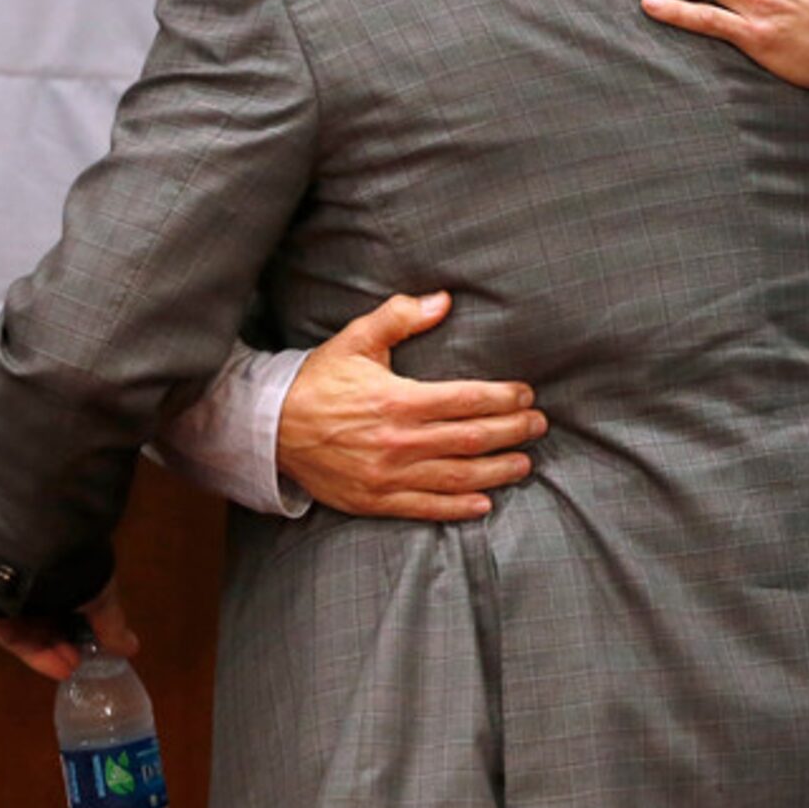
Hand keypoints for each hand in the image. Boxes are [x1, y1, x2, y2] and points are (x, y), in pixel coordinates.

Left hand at [0, 579, 137, 682]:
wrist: (36, 552)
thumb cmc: (75, 570)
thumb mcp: (102, 596)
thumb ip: (112, 625)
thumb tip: (131, 648)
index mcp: (60, 571)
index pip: (69, 604)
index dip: (83, 630)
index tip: (96, 651)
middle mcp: (34, 581)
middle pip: (49, 619)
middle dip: (67, 644)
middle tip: (81, 663)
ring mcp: (11, 594)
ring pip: (31, 630)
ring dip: (53, 651)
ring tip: (71, 667)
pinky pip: (13, 635)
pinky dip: (34, 652)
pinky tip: (56, 665)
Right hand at [278, 292, 547, 520]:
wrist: (271, 427)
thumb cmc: (319, 380)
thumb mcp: (357, 339)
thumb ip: (400, 316)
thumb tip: (444, 299)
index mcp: (398, 400)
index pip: (466, 400)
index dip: (503, 399)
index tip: (526, 396)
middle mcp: (398, 441)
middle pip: (470, 439)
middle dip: (511, 432)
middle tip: (537, 426)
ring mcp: (387, 475)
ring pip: (455, 476)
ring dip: (495, 471)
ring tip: (523, 464)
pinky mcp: (375, 499)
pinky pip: (425, 507)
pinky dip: (458, 507)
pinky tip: (484, 503)